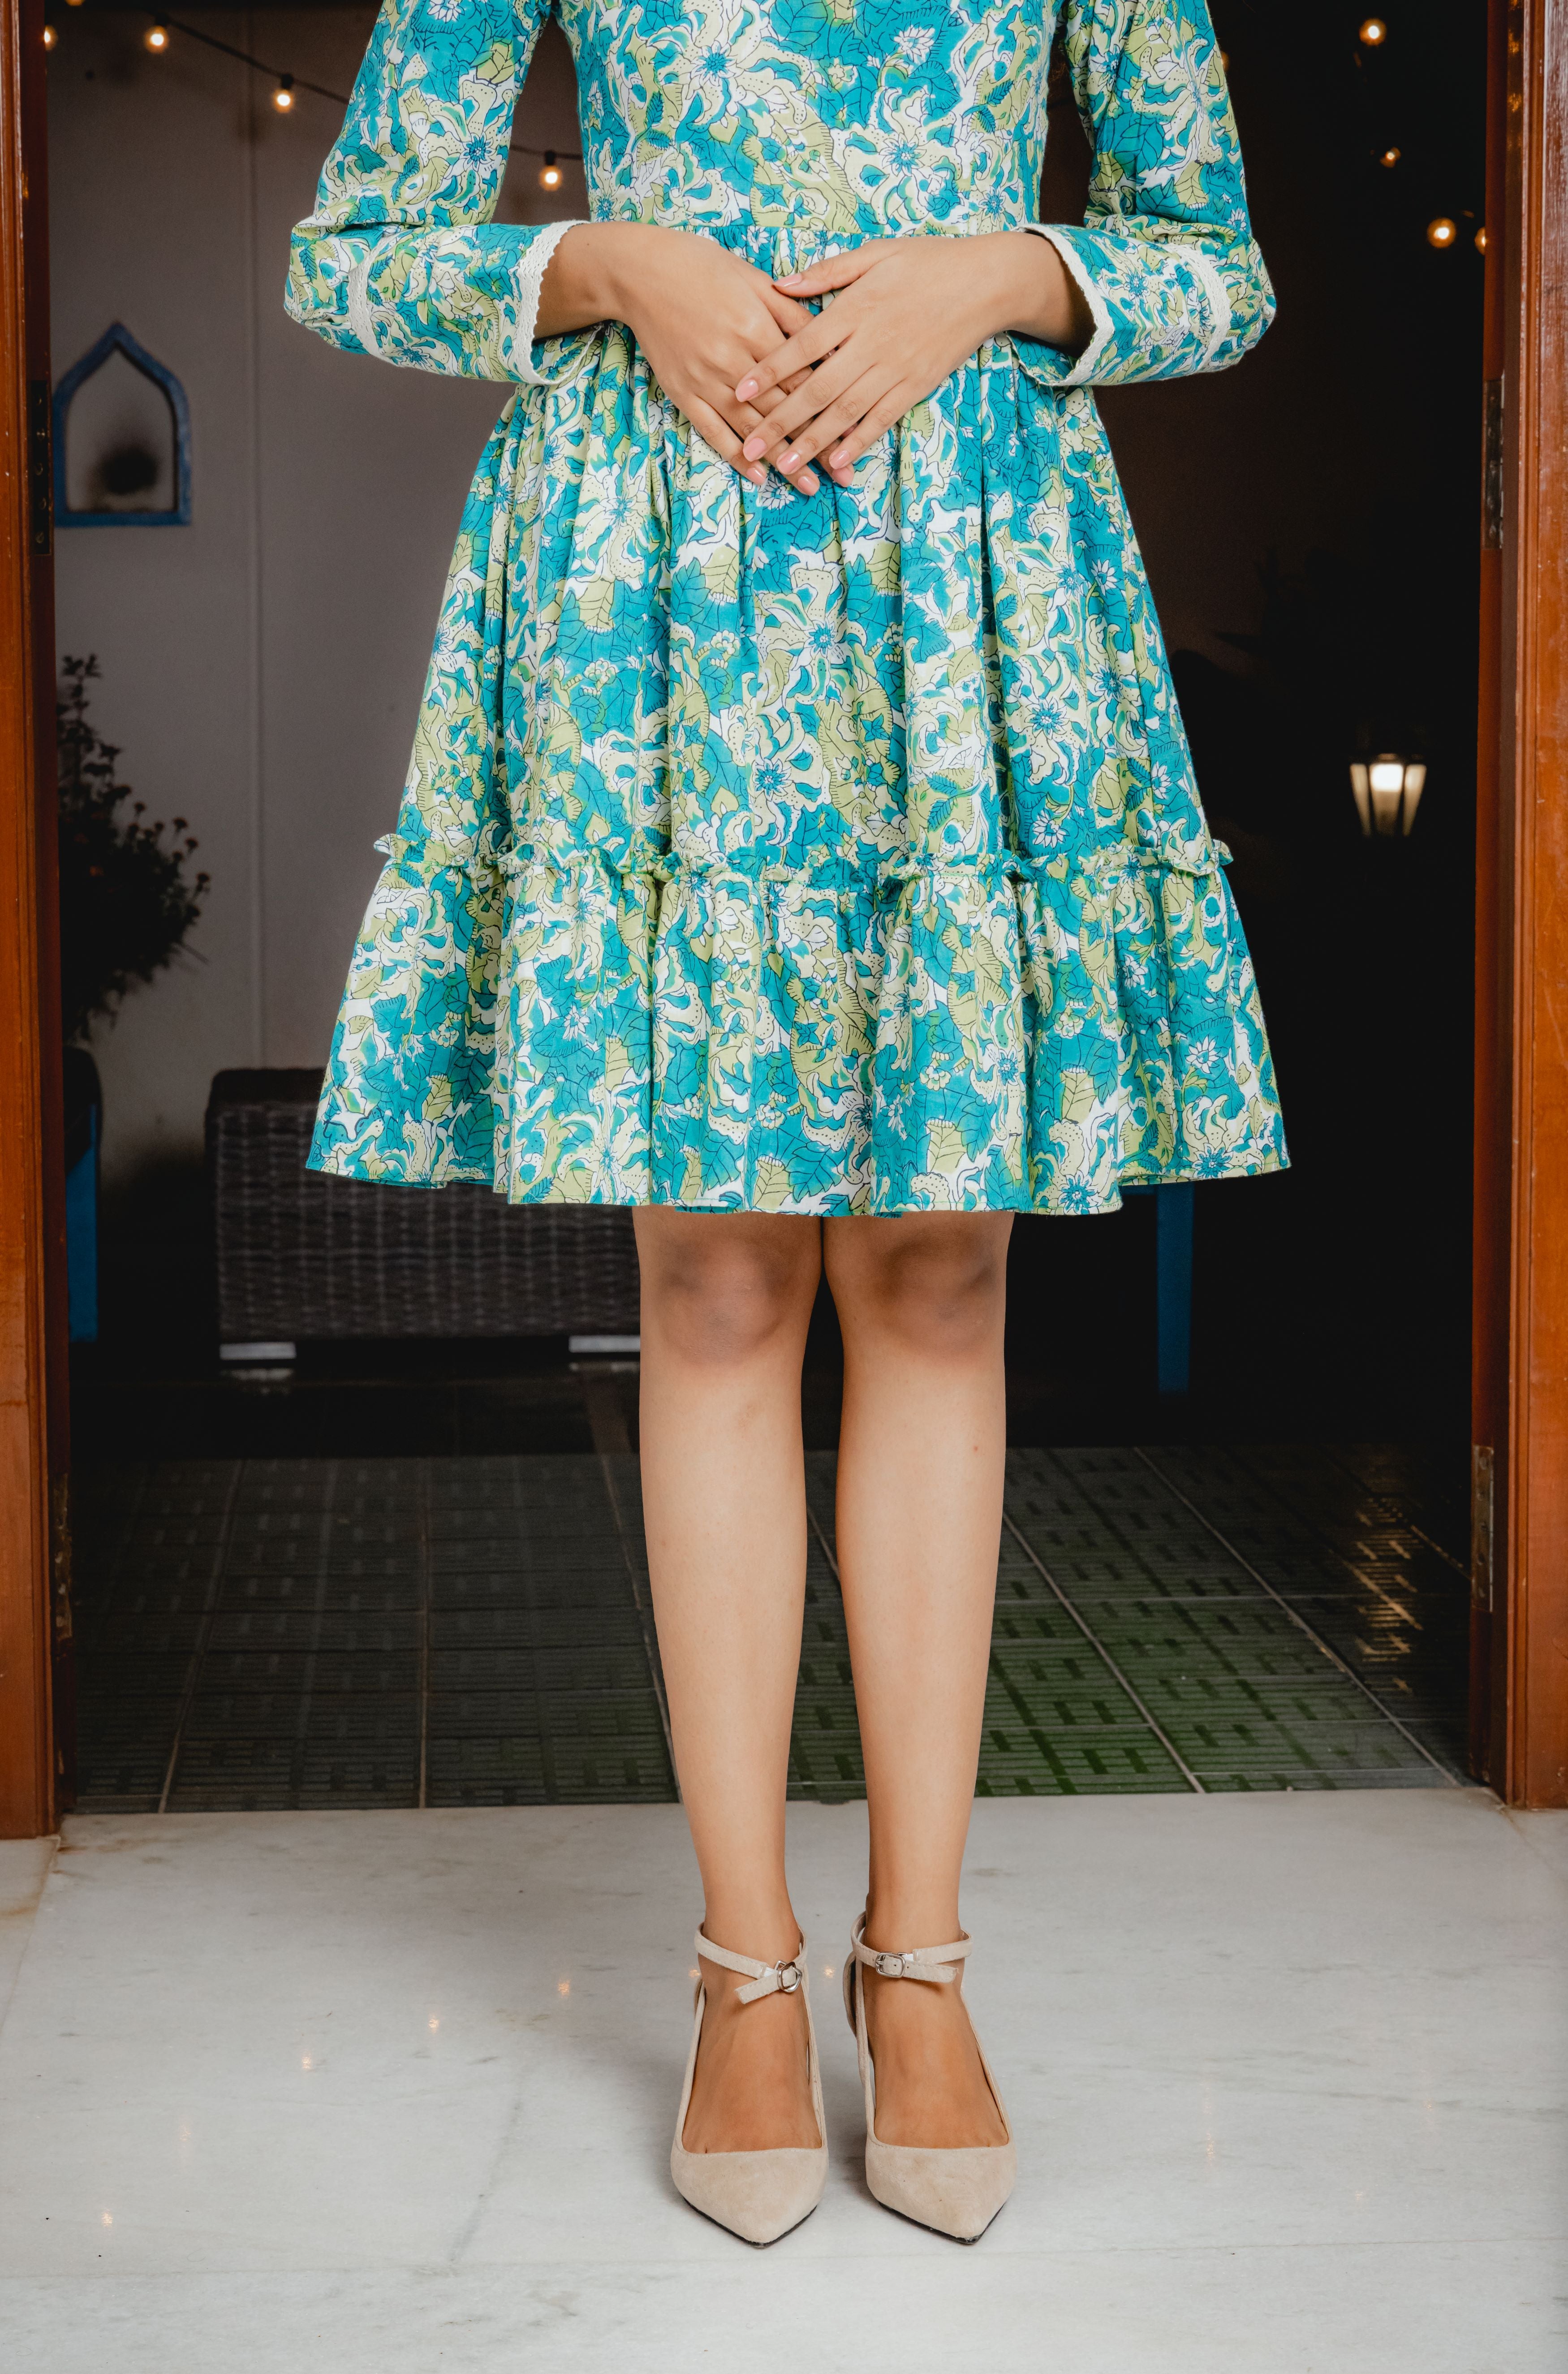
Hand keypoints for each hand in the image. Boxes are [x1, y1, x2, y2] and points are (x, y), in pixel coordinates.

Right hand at [539, 223, 823, 493]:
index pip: (802, 377)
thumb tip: (829, 337)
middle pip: (783, 411)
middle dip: (816, 445)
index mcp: (756, 329)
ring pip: (752, 429)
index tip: (855, 431)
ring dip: (781, 460)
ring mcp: (706, 380)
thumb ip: (791, 312)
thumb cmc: (702, 268)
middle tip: (843, 477)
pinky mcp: (683, 392)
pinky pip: (713, 431)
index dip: (831, 407)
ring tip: (808, 486)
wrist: (641, 273)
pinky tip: (757, 476)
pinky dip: (735, 456)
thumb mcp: (753, 279)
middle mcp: (733, 360)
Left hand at [732, 232, 1091, 486]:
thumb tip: (781, 284)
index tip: (740, 390)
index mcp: (855, 308)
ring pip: (845, 412)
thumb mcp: (875, 253)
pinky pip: (882, 419)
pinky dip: (860, 441)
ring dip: (813, 442)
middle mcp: (871, 343)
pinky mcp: (915, 386)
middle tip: (751, 447)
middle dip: (781, 421)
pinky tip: (838, 461)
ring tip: (786, 465)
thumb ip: (827, 273)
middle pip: (816, 389)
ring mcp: (894, 369)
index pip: (801, 345)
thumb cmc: (928, 262)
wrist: (986, 282)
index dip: (769, 370)